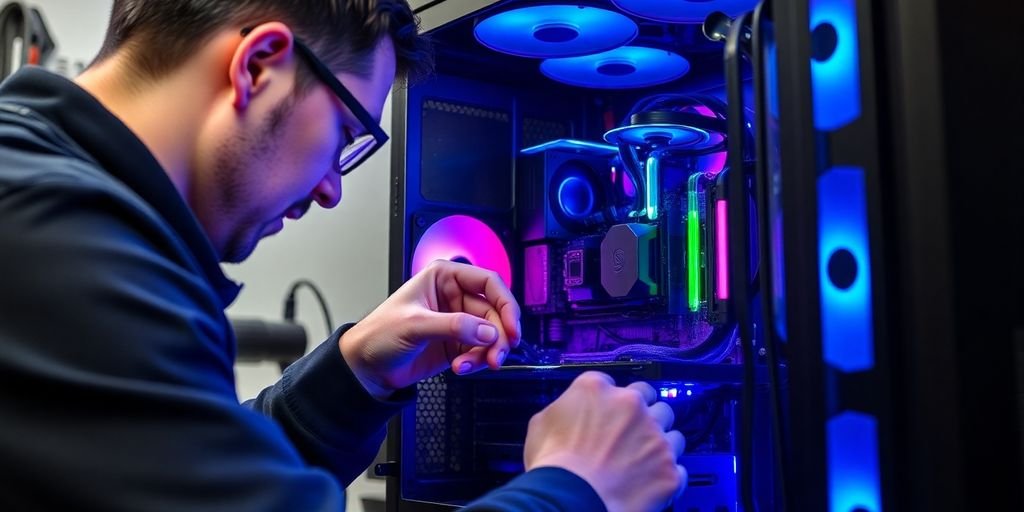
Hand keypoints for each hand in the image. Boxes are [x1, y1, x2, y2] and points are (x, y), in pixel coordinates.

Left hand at [339, 260, 520, 398]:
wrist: (365, 367)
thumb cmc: (378, 333)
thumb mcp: (415, 325)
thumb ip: (454, 326)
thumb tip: (488, 331)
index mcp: (444, 277)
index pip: (488, 283)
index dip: (505, 303)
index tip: (512, 327)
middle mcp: (455, 296)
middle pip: (494, 313)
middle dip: (498, 336)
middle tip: (496, 356)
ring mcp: (458, 321)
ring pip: (491, 334)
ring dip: (488, 352)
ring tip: (474, 365)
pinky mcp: (458, 344)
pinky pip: (481, 351)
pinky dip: (477, 362)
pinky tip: (462, 368)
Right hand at [523, 372, 686, 511]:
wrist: (570, 500)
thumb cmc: (551, 465)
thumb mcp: (541, 424)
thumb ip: (564, 408)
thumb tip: (571, 412)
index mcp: (598, 389)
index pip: (615, 384)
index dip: (612, 402)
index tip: (609, 415)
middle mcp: (632, 405)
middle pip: (652, 400)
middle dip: (644, 415)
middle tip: (630, 436)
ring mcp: (656, 437)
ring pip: (672, 432)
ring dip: (660, 444)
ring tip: (643, 462)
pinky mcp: (669, 469)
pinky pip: (678, 468)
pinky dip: (666, 475)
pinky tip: (649, 483)